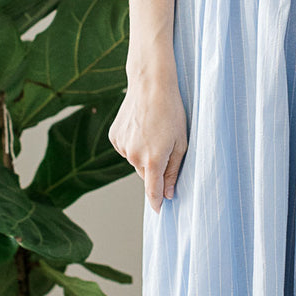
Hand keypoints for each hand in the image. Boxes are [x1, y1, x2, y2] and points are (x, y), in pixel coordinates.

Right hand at [109, 76, 188, 212]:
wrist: (150, 85)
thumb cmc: (172, 112)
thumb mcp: (181, 143)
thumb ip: (173, 171)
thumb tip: (168, 194)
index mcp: (153, 160)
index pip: (152, 191)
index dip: (156, 202)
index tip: (159, 211)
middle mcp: (134, 156)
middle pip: (146, 173)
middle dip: (155, 167)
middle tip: (165, 145)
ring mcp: (122, 146)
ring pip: (135, 160)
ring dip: (144, 153)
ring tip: (153, 130)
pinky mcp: (114, 137)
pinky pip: (126, 148)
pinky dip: (133, 143)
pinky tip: (141, 126)